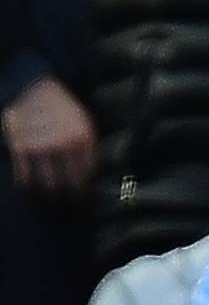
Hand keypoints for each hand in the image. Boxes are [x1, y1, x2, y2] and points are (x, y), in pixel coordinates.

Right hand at [4, 77, 95, 204]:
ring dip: (49, 203)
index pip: (87, 178)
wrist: (35, 90)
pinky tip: (34, 198)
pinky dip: (29, 192)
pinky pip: (24, 178)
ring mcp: (39, 147)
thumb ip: (89, 151)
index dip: (86, 197)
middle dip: (69, 205)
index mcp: (84, 140)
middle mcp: (62, 145)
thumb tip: (92, 179)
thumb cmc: (64, 110)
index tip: (86, 207)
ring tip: (52, 211)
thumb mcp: (86, 126)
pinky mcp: (20, 148)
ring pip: (45, 186)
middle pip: (67, 187)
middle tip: (70, 214)